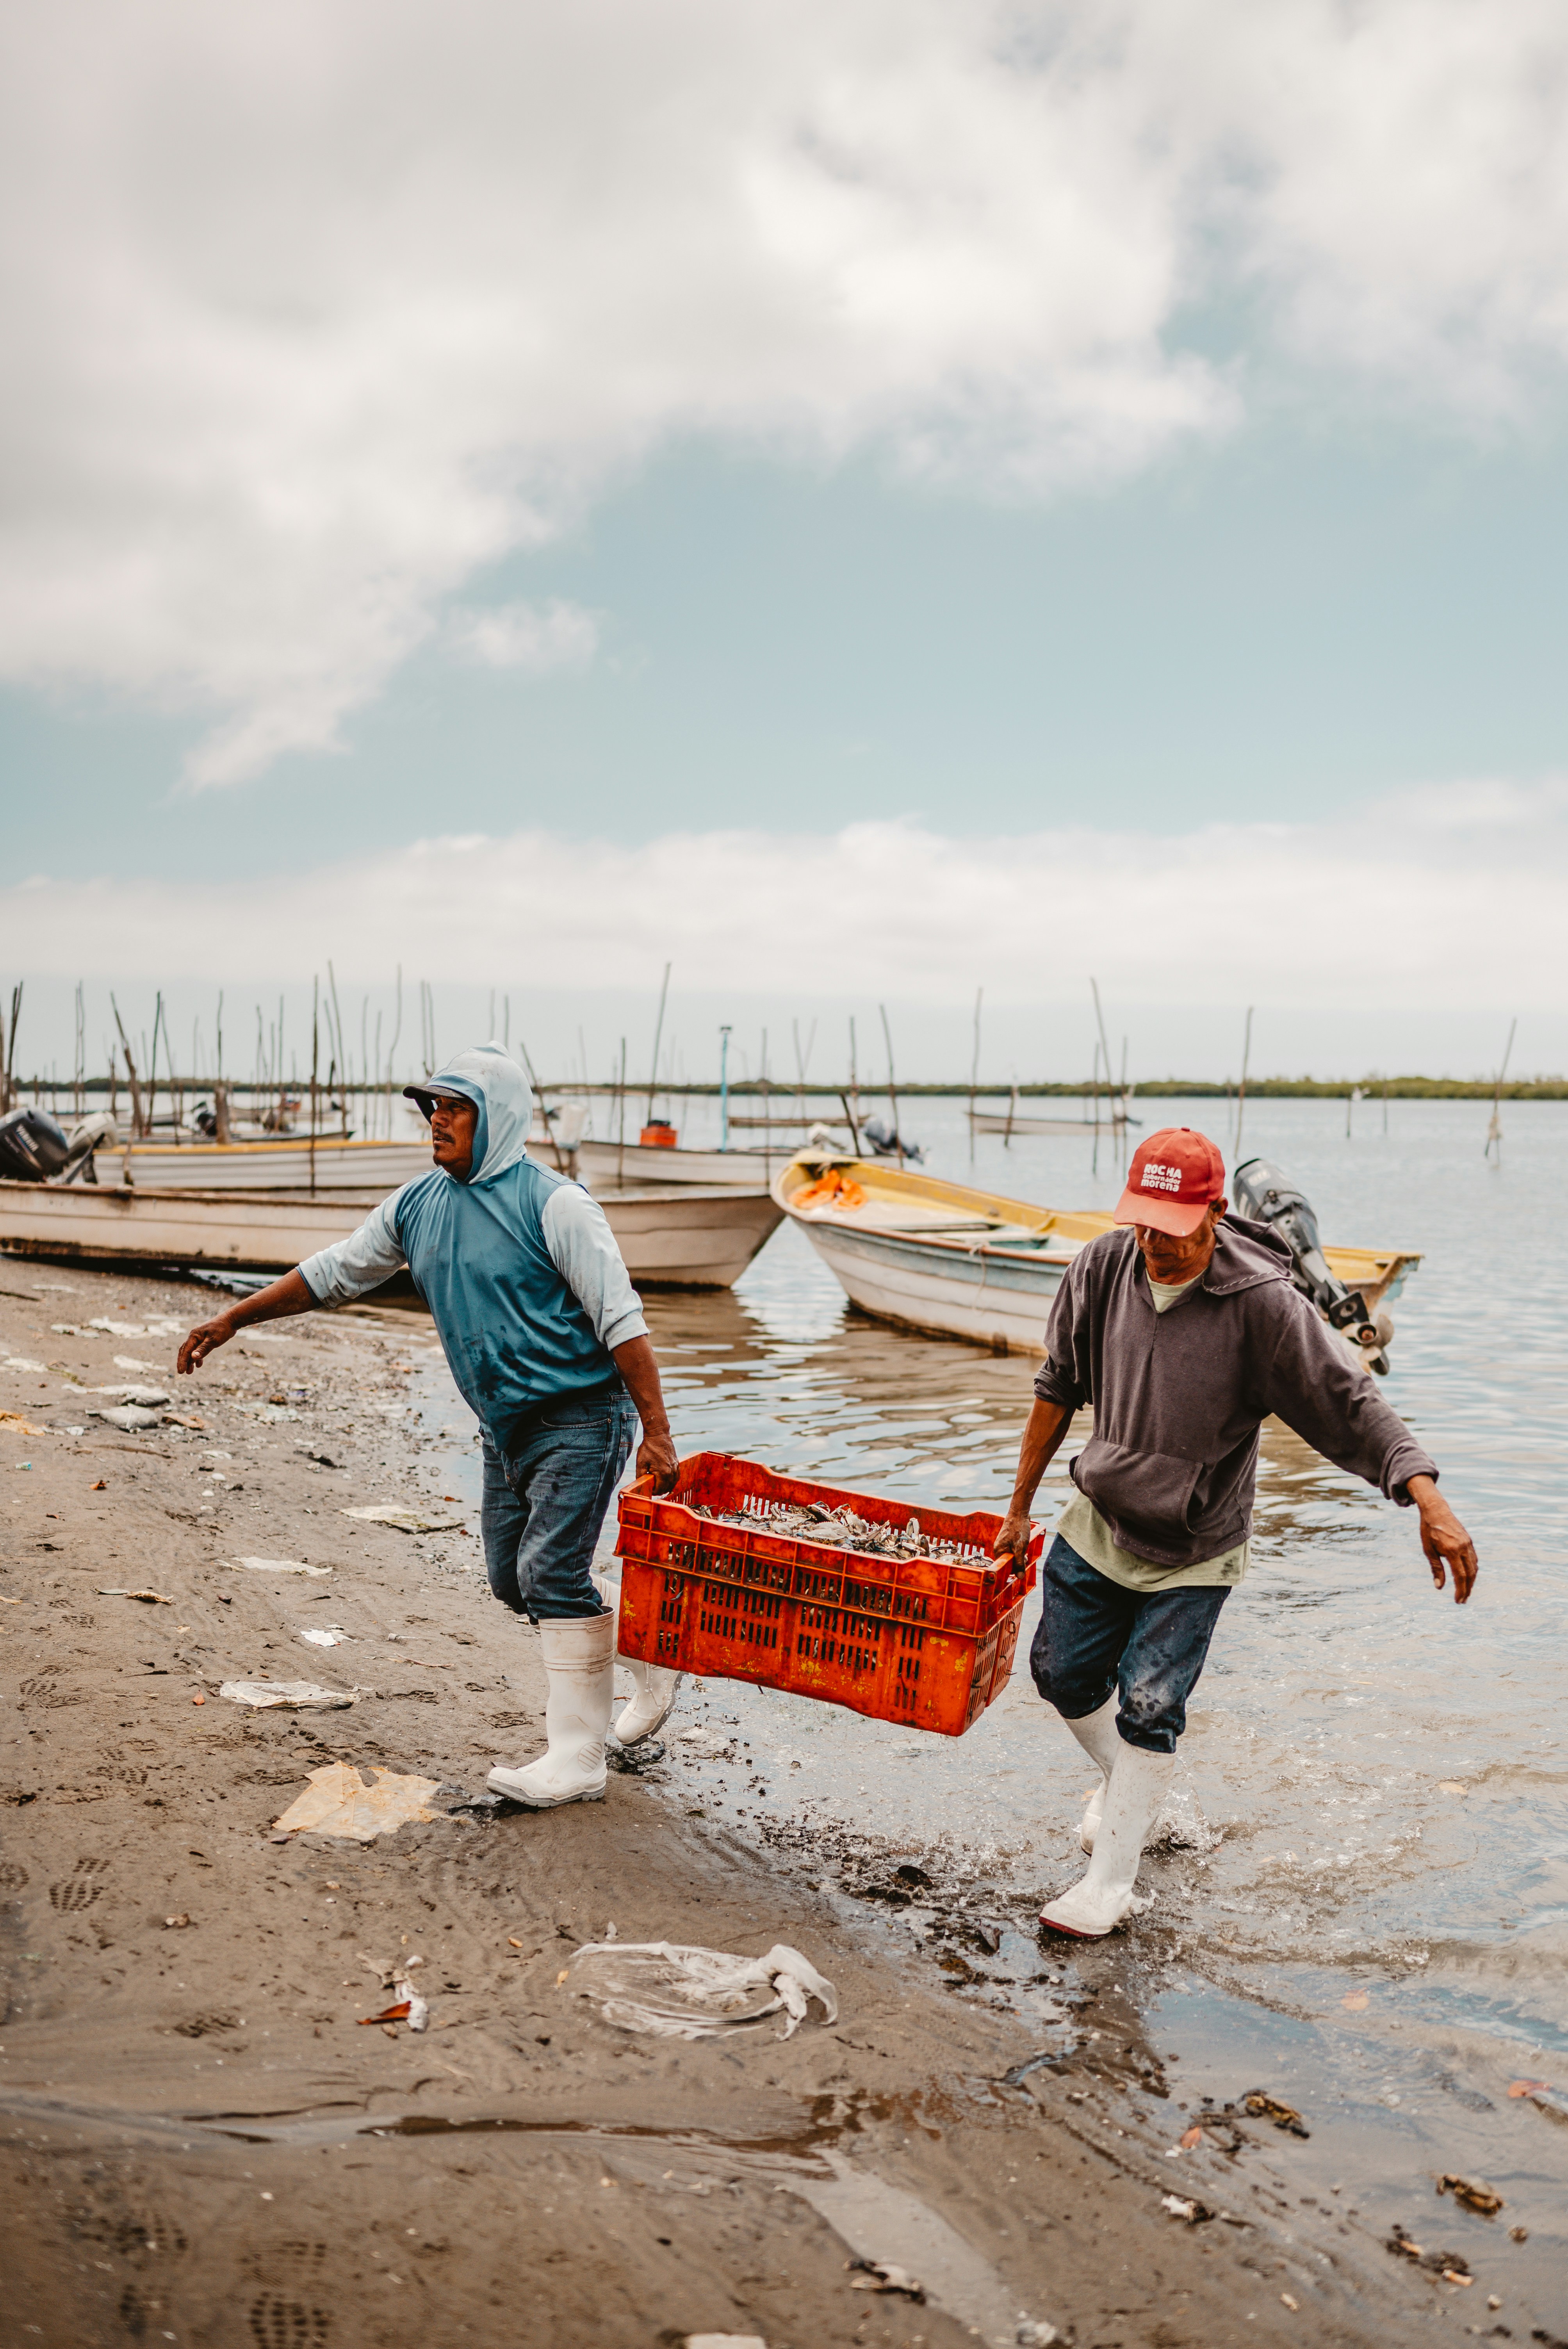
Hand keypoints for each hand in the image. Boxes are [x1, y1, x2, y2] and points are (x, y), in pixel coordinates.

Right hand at [178, 1313, 237, 1374]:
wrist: (231, 1320)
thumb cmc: (222, 1329)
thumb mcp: (213, 1340)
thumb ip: (203, 1349)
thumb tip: (193, 1357)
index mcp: (194, 1335)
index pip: (185, 1350)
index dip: (183, 1361)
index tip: (181, 1371)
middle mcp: (194, 1336)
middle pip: (185, 1351)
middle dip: (183, 1362)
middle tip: (181, 1372)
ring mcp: (199, 1338)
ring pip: (191, 1351)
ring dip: (190, 1361)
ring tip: (189, 1372)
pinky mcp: (205, 1339)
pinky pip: (198, 1349)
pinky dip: (197, 1357)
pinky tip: (198, 1365)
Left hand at [636, 1425, 678, 1492]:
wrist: (658, 1435)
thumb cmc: (648, 1448)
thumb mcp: (640, 1463)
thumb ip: (640, 1476)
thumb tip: (641, 1485)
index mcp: (663, 1473)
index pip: (659, 1490)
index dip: (653, 1492)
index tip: (648, 1489)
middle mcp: (671, 1472)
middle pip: (667, 1489)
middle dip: (659, 1490)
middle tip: (652, 1487)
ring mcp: (676, 1467)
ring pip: (673, 1484)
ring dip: (666, 1486)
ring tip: (658, 1484)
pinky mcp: (677, 1463)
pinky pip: (677, 1477)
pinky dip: (672, 1481)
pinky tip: (666, 1480)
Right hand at [993, 1507, 1033, 1565]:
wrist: (1019, 1513)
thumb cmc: (1019, 1529)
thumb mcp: (1021, 1548)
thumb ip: (1019, 1563)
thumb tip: (1019, 1576)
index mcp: (999, 1550)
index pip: (1003, 1567)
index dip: (1013, 1570)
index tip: (1021, 1570)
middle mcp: (999, 1548)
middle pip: (1007, 1562)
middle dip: (1017, 1563)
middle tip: (1025, 1559)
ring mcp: (1003, 1544)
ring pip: (1011, 1556)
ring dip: (1019, 1557)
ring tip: (1025, 1553)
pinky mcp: (1008, 1540)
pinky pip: (1012, 1550)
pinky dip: (1019, 1551)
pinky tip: (1024, 1548)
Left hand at [1411, 1479, 1477, 1603]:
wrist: (1436, 1510)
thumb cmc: (1429, 1530)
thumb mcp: (1428, 1550)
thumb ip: (1436, 1569)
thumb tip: (1439, 1587)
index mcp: (1452, 1550)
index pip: (1460, 1576)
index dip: (1460, 1590)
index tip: (1457, 1600)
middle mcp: (1464, 1547)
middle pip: (1470, 1574)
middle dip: (1467, 1589)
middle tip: (1462, 1600)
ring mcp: (1468, 1544)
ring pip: (1474, 1567)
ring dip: (1471, 1581)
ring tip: (1465, 1591)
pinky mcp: (1469, 1541)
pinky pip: (1474, 1559)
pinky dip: (1472, 1570)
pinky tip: (1467, 1576)